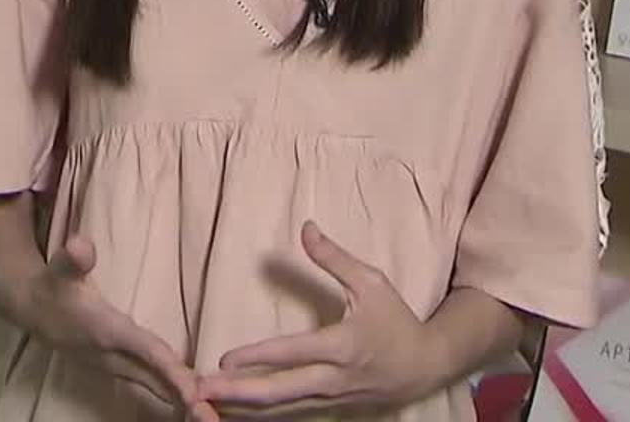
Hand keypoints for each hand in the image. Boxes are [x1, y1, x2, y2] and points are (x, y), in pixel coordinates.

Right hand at [22, 236, 217, 420]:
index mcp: (106, 330)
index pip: (145, 352)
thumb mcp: (61, 268)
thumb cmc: (53, 285)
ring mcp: (111, 365)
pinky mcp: (113, 368)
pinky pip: (146, 382)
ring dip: (176, 397)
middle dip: (181, 395)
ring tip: (206, 412)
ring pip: (149, 383)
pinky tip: (186, 398)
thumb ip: (74, 258)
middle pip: (153, 377)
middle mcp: (110, 354)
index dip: (171, 371)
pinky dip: (167, 391)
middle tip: (211, 414)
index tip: (195, 392)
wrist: (30, 308)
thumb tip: (81, 246)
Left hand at [199, 223, 435, 417]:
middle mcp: (335, 378)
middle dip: (238, 394)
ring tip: (206, 404)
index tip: (224, 358)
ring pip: (282, 408)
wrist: (428, 366)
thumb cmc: (397, 320)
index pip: (294, 353)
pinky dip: (262, 414)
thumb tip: (306, 227)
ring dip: (244, 408)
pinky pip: (291, 412)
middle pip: (281, 391)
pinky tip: (235, 411)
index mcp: (344, 345)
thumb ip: (334, 258)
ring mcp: (332, 398)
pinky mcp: (331, 407)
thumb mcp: (371, 282)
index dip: (258, 357)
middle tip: (201, 391)